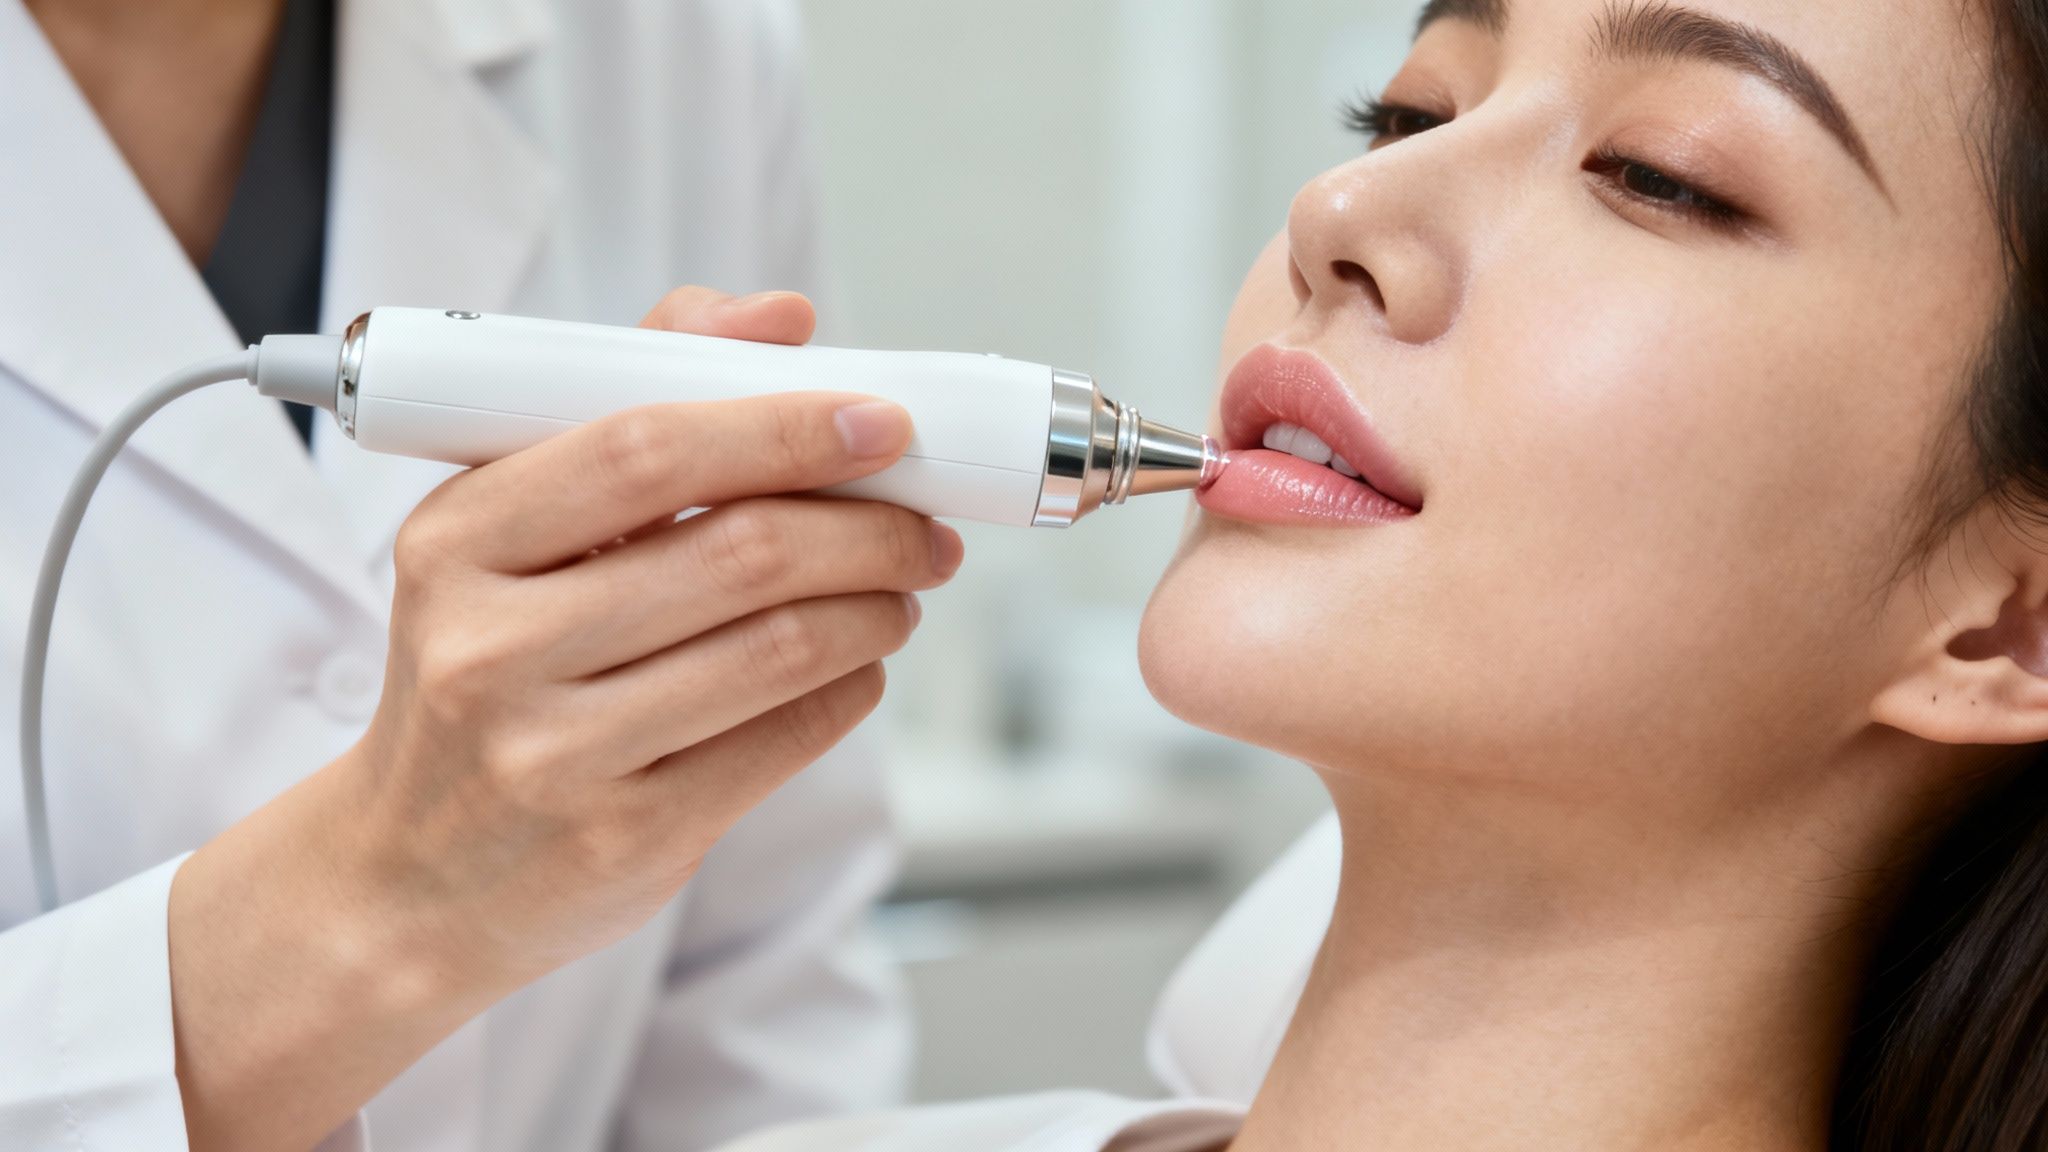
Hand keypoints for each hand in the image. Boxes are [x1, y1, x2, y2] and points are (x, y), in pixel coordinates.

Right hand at [166, 289, 963, 1151]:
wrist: (409, 876)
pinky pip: (783, 740)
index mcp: (459, 540)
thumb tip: (778, 318)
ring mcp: (555, 754)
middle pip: (739, 553)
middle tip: (924, 521)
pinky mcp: (624, 838)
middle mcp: (492, 647)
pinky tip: (858, 665)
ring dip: (875, 607)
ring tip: (903, 589)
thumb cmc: (483, 669)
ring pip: (779, 649)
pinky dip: (850, 689)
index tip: (879, 422)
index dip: (782, 427)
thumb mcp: (507, 532)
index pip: (645, 451)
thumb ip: (629, 402)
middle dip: (867, 528)